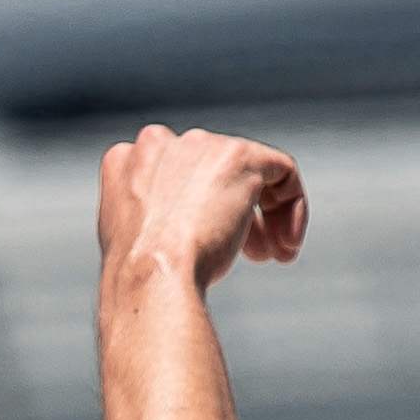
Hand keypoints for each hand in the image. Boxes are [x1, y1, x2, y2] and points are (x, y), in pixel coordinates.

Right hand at [99, 126, 305, 291]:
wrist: (151, 276)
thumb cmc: (142, 277)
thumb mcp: (137, 244)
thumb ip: (156, 221)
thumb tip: (183, 234)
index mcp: (126, 161)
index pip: (175, 175)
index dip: (199, 212)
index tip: (211, 244)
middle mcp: (160, 142)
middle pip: (215, 172)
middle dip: (237, 214)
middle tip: (253, 255)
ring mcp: (200, 146)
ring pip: (250, 171)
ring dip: (268, 216)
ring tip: (274, 254)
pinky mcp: (240, 156)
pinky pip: (282, 171)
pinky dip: (293, 207)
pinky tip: (288, 244)